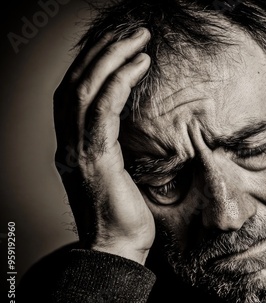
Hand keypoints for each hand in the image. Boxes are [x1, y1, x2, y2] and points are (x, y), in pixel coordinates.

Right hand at [54, 28, 153, 264]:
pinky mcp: (94, 159)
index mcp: (72, 145)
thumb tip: (135, 128)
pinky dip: (120, 83)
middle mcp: (67, 144)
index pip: (74, 94)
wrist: (116, 249)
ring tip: (139, 39)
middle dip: (103, 52)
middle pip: (75, 83)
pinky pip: (102, 111)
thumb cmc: (123, 215)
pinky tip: (139, 65)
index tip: (118, 46)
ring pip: (84, 90)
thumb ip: (114, 147)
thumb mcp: (117, 173)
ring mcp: (76, 150)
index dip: (93, 64)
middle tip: (132, 32)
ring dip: (112, 58)